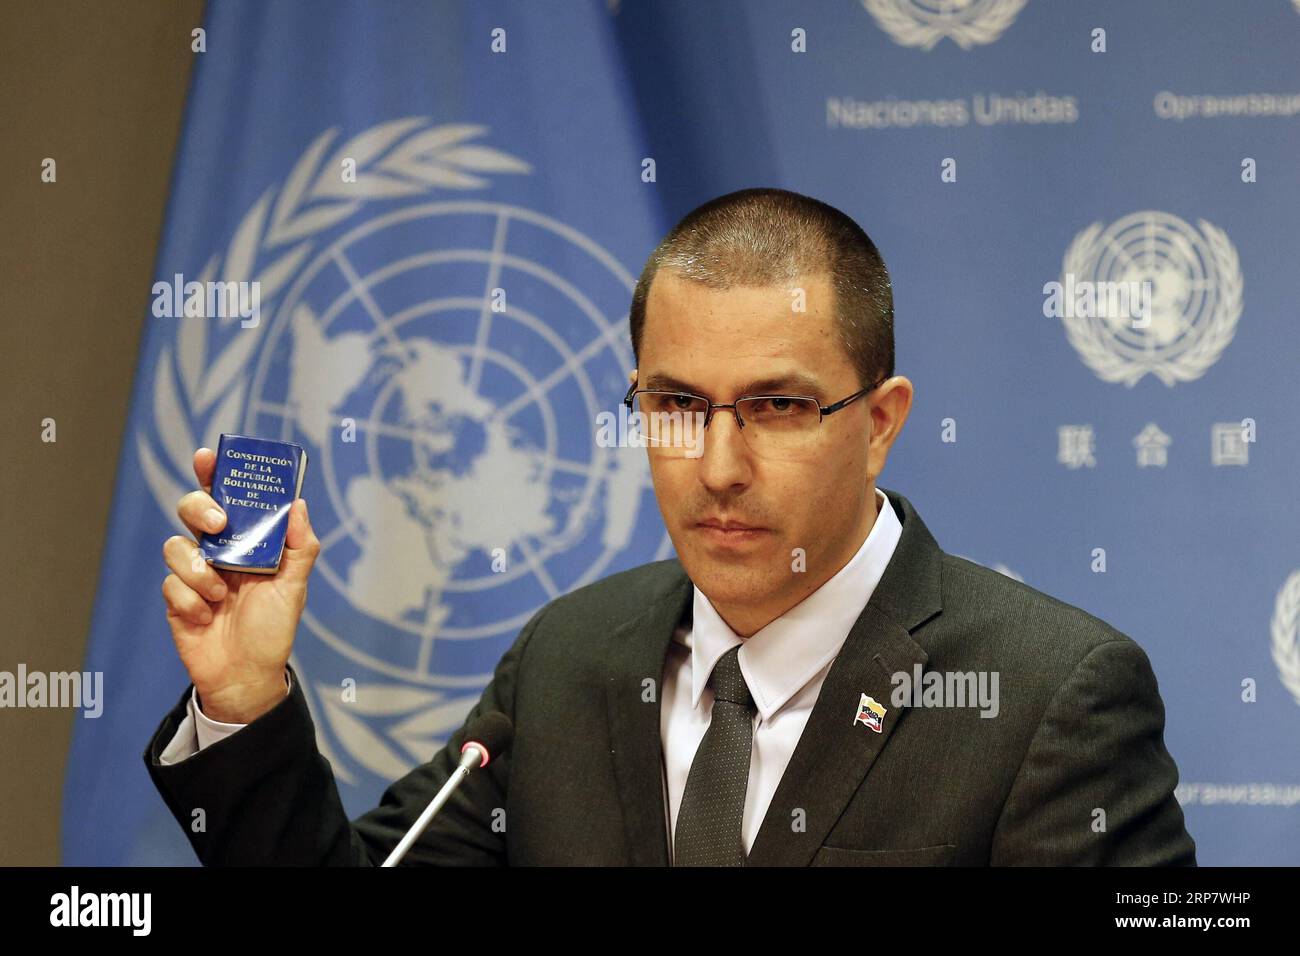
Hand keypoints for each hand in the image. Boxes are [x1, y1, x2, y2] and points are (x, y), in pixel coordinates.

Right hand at [161, 447, 320, 722]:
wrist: (246, 675)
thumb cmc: (273, 628)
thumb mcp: (295, 587)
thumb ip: (300, 547)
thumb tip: (298, 503)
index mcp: (247, 540)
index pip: (229, 497)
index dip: (214, 473)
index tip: (208, 456)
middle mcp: (218, 549)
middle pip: (192, 508)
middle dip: (199, 509)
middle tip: (218, 523)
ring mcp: (193, 572)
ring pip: (176, 546)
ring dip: (200, 571)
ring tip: (221, 595)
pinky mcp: (175, 597)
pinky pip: (171, 584)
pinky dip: (191, 601)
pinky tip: (207, 617)